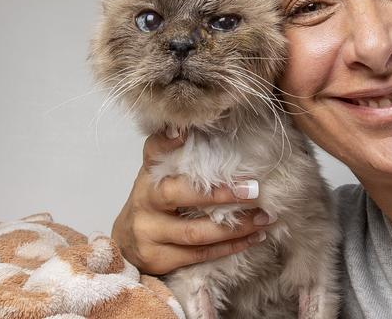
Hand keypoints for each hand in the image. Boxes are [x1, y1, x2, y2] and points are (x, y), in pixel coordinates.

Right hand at [112, 132, 269, 274]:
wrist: (127, 243)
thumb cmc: (156, 203)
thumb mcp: (161, 175)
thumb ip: (178, 155)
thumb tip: (195, 130)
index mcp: (148, 175)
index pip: (153, 152)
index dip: (166, 142)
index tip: (181, 132)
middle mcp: (144, 201)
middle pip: (177, 195)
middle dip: (220, 194)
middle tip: (255, 190)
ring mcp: (148, 233)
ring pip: (195, 233)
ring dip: (235, 227)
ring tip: (264, 218)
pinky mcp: (157, 259)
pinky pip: (199, 255)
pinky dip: (230, 246)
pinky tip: (254, 237)